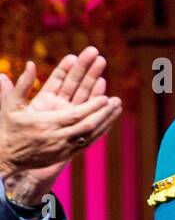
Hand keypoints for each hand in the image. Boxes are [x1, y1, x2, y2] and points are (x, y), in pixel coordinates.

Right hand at [0, 49, 118, 182]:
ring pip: (91, 135)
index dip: (91, 107)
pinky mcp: (67, 154)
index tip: (105, 98)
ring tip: (118, 108)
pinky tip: (109, 122)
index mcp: (45, 124)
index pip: (74, 115)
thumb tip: (30, 63)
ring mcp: (64, 148)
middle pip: (87, 125)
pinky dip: (100, 132)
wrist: (5, 156)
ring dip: (106, 121)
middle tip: (117, 101)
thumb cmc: (8, 127)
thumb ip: (21, 85)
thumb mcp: (11, 105)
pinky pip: (88, 143)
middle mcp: (57, 137)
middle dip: (103, 113)